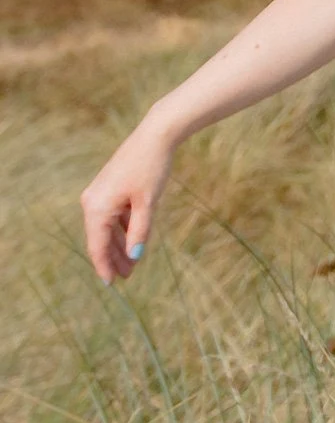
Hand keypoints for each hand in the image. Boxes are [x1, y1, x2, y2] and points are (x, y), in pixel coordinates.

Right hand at [81, 124, 174, 283]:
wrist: (154, 137)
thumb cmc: (151, 169)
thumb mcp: (148, 204)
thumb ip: (140, 231)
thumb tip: (134, 255)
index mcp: (97, 208)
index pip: (97, 245)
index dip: (104, 266)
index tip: (111, 284)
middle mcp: (92, 202)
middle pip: (100, 239)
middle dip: (113, 259)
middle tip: (127, 278)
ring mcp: (99, 195)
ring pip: (107, 229)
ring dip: (119, 246)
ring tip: (131, 265)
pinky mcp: (109, 189)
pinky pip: (112, 217)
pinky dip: (122, 230)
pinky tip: (132, 242)